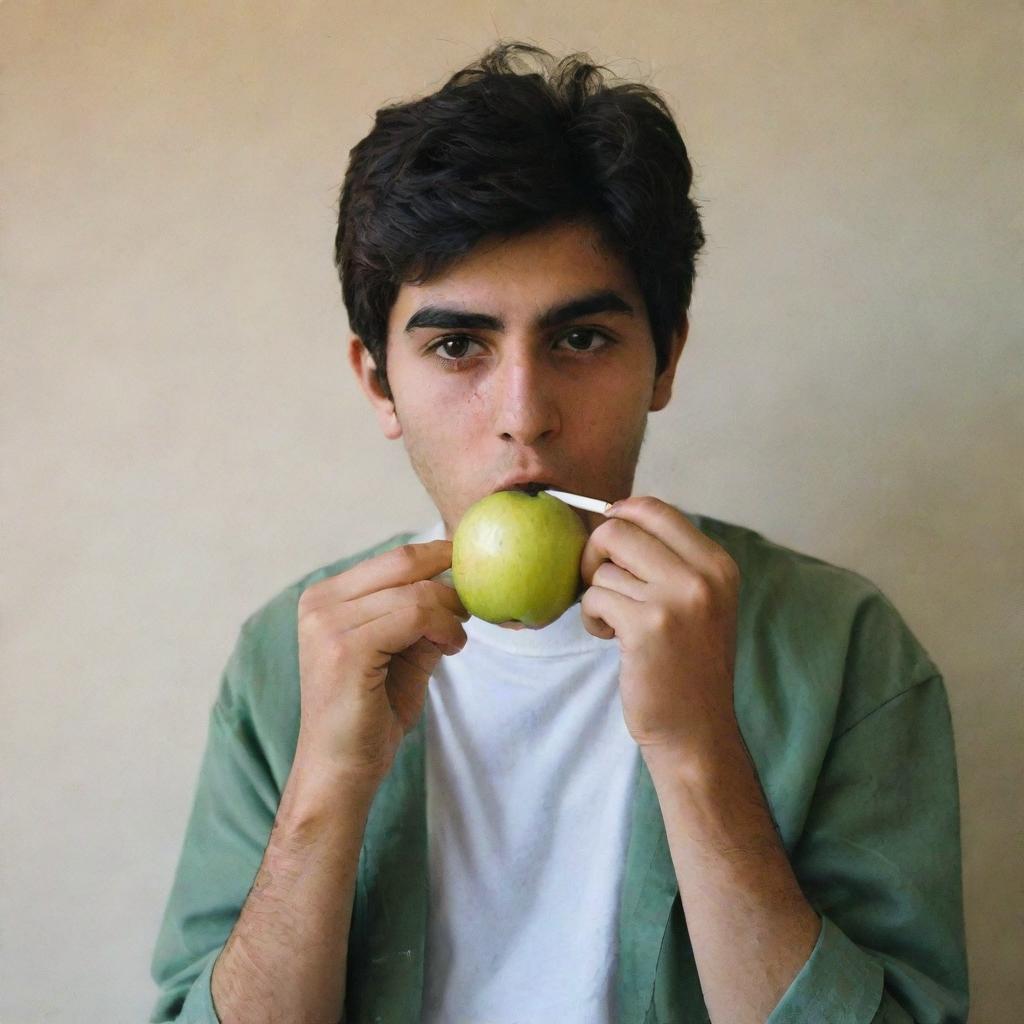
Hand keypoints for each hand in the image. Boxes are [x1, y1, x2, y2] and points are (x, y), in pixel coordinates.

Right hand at [294, 541, 469, 785]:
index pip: (394, 558)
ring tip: (455, 641)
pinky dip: (444, 629)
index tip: (472, 572)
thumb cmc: (370, 714)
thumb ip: (421, 616)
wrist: (340, 771)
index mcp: (326, 597)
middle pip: (404, 562)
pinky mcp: (346, 648)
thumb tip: (460, 584)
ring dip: (450, 614)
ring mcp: (329, 623)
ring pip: (416, 592)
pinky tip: (450, 648)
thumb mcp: (401, 653)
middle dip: (450, 579)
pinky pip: (415, 617)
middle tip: (472, 605)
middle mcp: (320, 602)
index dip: (439, 557)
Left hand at [579, 497, 741, 759]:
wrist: (696, 728)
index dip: (619, 515)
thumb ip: (670, 560)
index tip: (607, 542)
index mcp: (717, 564)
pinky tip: (609, 637)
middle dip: (595, 554)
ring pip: (603, 570)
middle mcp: (702, 577)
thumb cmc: (687, 663)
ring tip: (614, 624)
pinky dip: (591, 617)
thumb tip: (614, 515)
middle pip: (619, 530)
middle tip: (599, 583)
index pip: (655, 509)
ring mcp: (676, 600)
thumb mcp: (700, 602)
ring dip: (596, 596)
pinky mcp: (646, 627)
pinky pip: (595, 598)